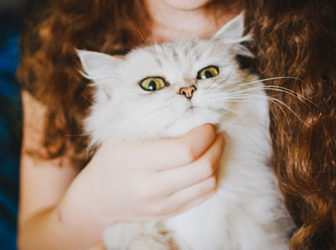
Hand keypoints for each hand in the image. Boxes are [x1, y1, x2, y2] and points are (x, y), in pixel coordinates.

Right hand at [58, 124, 223, 227]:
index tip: (207, 124)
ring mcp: (162, 205)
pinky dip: (211, 177)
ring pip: (209, 183)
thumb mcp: (122, 134)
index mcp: (136, 161)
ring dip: (217, 161)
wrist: (97, 199)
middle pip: (203, 168)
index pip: (185, 150)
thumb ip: (154, 123)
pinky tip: (205, 163)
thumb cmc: (111, 159)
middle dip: (216, 146)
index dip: (204, 135)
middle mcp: (151, 188)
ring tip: (213, 146)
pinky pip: (205, 196)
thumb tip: (191, 110)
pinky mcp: (171, 213)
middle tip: (216, 133)